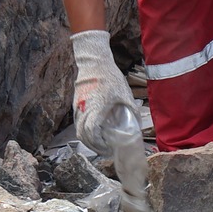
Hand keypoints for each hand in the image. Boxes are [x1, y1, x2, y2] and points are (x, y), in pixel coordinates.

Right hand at [69, 29, 133, 151]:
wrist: (93, 62)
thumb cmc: (110, 77)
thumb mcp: (125, 94)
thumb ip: (131, 110)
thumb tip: (137, 125)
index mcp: (96, 108)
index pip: (92, 133)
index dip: (98, 144)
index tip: (108, 147)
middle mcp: (84, 109)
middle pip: (83, 135)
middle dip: (94, 146)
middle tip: (106, 149)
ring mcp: (77, 107)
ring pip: (78, 130)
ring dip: (88, 139)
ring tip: (101, 142)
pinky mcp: (75, 104)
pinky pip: (77, 122)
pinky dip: (84, 130)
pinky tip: (94, 130)